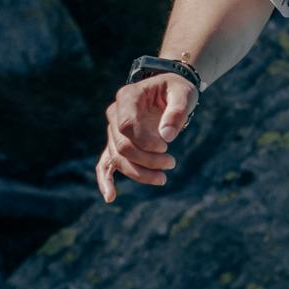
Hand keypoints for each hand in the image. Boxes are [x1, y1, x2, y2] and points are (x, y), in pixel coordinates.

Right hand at [96, 74, 198, 200]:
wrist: (169, 92)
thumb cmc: (176, 91)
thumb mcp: (183, 94)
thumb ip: (176, 112)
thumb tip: (167, 137)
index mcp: (128, 97)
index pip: (126, 125)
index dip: (144, 141)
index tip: (165, 147)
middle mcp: (115, 113)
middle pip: (122, 145)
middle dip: (147, 160)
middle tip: (171, 162)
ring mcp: (113, 130)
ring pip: (118, 158)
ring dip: (139, 172)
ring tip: (163, 177)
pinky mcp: (116, 144)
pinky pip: (104, 164)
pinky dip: (105, 180)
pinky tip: (110, 197)